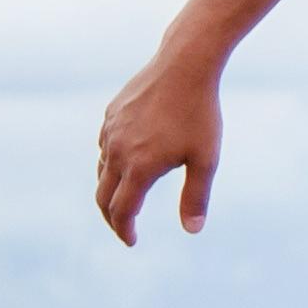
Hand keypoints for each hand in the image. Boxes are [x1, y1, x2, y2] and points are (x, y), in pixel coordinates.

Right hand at [94, 49, 223, 243]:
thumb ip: (196, 197)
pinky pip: (104, 148)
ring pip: (101, 171)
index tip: (132, 241)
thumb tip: (193, 230)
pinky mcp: (110, 115)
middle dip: (112, 218)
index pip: (122, 212)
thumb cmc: (200, 114)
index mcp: (139, 167)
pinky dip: (109, 164)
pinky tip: (125, 164)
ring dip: (110, 191)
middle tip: (125, 228)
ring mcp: (110, 132)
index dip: (125, 231)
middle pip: (103, 196)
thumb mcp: (206, 159)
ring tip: (126, 199)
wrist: (184, 66)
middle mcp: (117, 152)